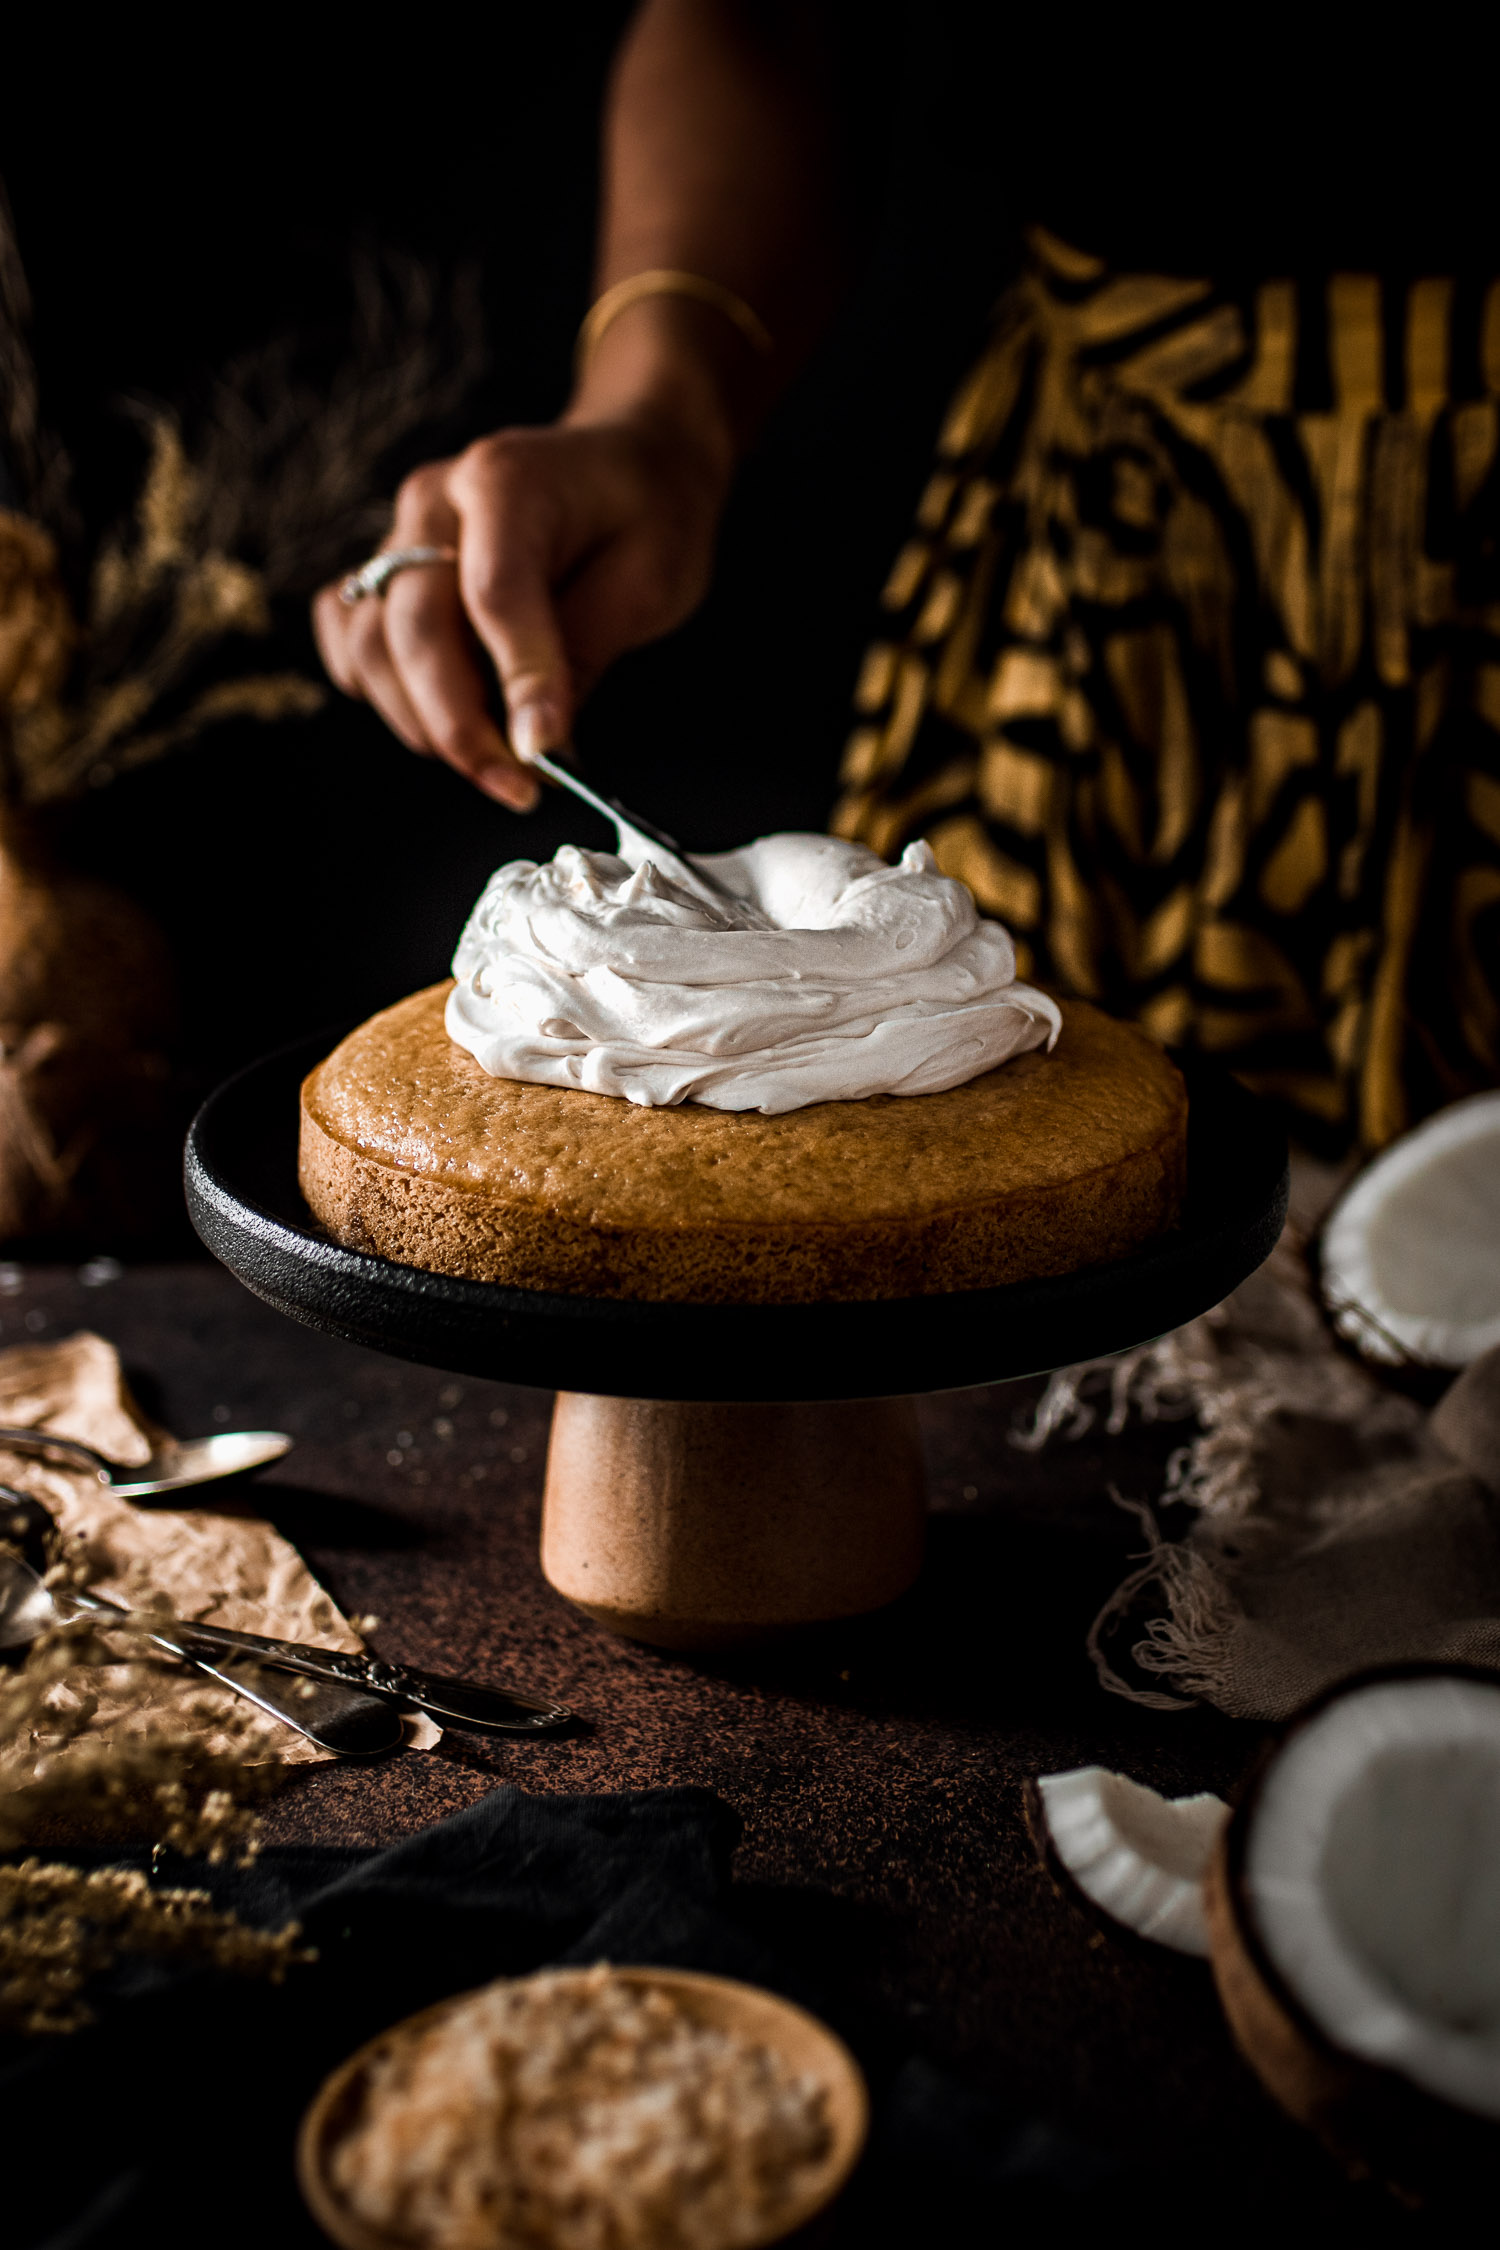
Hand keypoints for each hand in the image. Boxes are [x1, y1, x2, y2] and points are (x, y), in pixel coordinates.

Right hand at [313, 409, 729, 809]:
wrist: (625, 463)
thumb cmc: (645, 514)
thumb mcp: (650, 579)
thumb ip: (583, 650)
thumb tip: (536, 742)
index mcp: (506, 480)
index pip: (494, 594)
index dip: (514, 683)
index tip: (540, 758)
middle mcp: (436, 500)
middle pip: (416, 629)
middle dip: (461, 727)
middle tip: (518, 787)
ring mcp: (399, 532)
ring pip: (371, 646)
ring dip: (422, 722)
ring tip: (493, 757)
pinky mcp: (385, 567)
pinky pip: (349, 636)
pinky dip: (380, 689)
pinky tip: (437, 713)